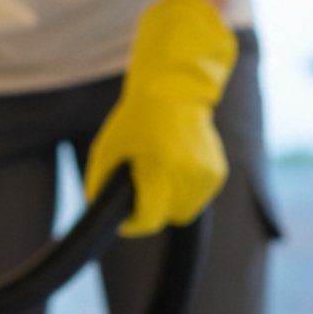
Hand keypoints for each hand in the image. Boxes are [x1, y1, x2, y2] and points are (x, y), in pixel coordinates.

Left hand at [84, 0, 237, 236]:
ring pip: (184, 212)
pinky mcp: (217, 173)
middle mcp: (187, 175)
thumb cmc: (136, 119)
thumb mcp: (107, 148)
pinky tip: (175, 168)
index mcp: (160, 169)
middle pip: (166, 218)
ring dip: (169, 203)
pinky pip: (198, 198)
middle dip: (150, 210)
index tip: (123, 219)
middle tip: (139, 190)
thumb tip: (95, 208)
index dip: (132, 224)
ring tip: (158, 176)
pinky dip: (184, 192)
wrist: (175, 89)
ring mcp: (206, 175)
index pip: (148, 219)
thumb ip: (97, 182)